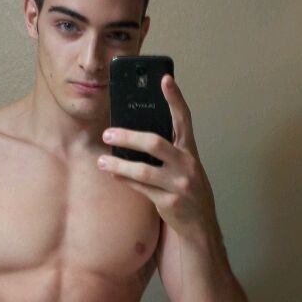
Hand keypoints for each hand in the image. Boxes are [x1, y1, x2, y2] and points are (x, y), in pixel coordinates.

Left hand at [98, 75, 215, 236]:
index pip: (184, 118)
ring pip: (144, 171)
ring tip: (102, 161)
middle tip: (108, 134)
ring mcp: (179, 184)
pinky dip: (125, 180)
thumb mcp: (184, 165)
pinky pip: (141, 188)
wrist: (200, 223)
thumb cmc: (187, 188)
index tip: (164, 79)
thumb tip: (136, 132)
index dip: (175, 98)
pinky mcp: (169, 202)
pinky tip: (113, 174)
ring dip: (119, 165)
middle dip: (129, 137)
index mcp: (190, 150)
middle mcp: (187, 164)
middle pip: (155, 144)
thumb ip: (168, 149)